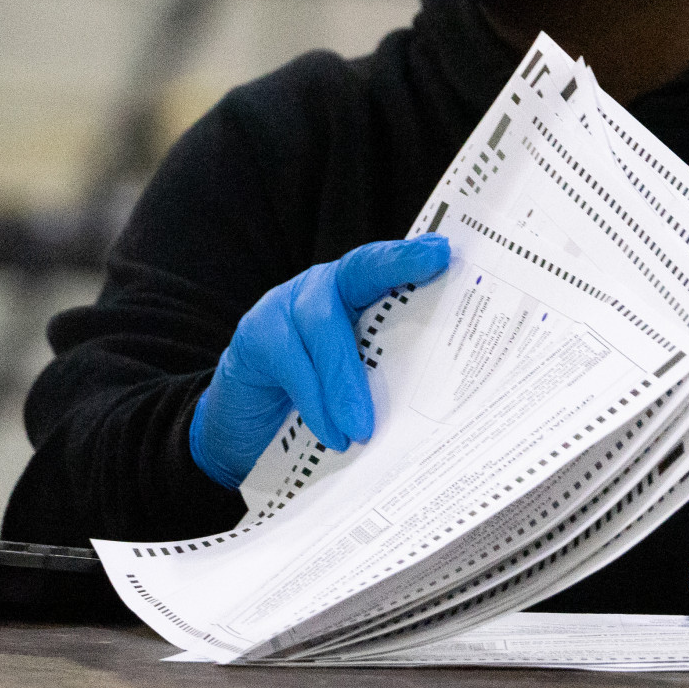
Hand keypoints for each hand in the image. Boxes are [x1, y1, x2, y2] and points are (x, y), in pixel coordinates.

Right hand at [188, 235, 452, 487]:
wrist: (247, 427)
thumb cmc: (319, 400)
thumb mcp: (360, 380)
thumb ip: (388, 370)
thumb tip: (439, 397)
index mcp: (355, 292)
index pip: (383, 263)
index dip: (408, 255)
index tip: (441, 252)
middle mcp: (321, 287)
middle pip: (357, 274)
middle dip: (393, 275)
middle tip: (426, 298)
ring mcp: (283, 306)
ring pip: (321, 321)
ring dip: (346, 379)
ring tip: (363, 430)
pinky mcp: (255, 336)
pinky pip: (290, 363)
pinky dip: (315, 403)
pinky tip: (332, 435)